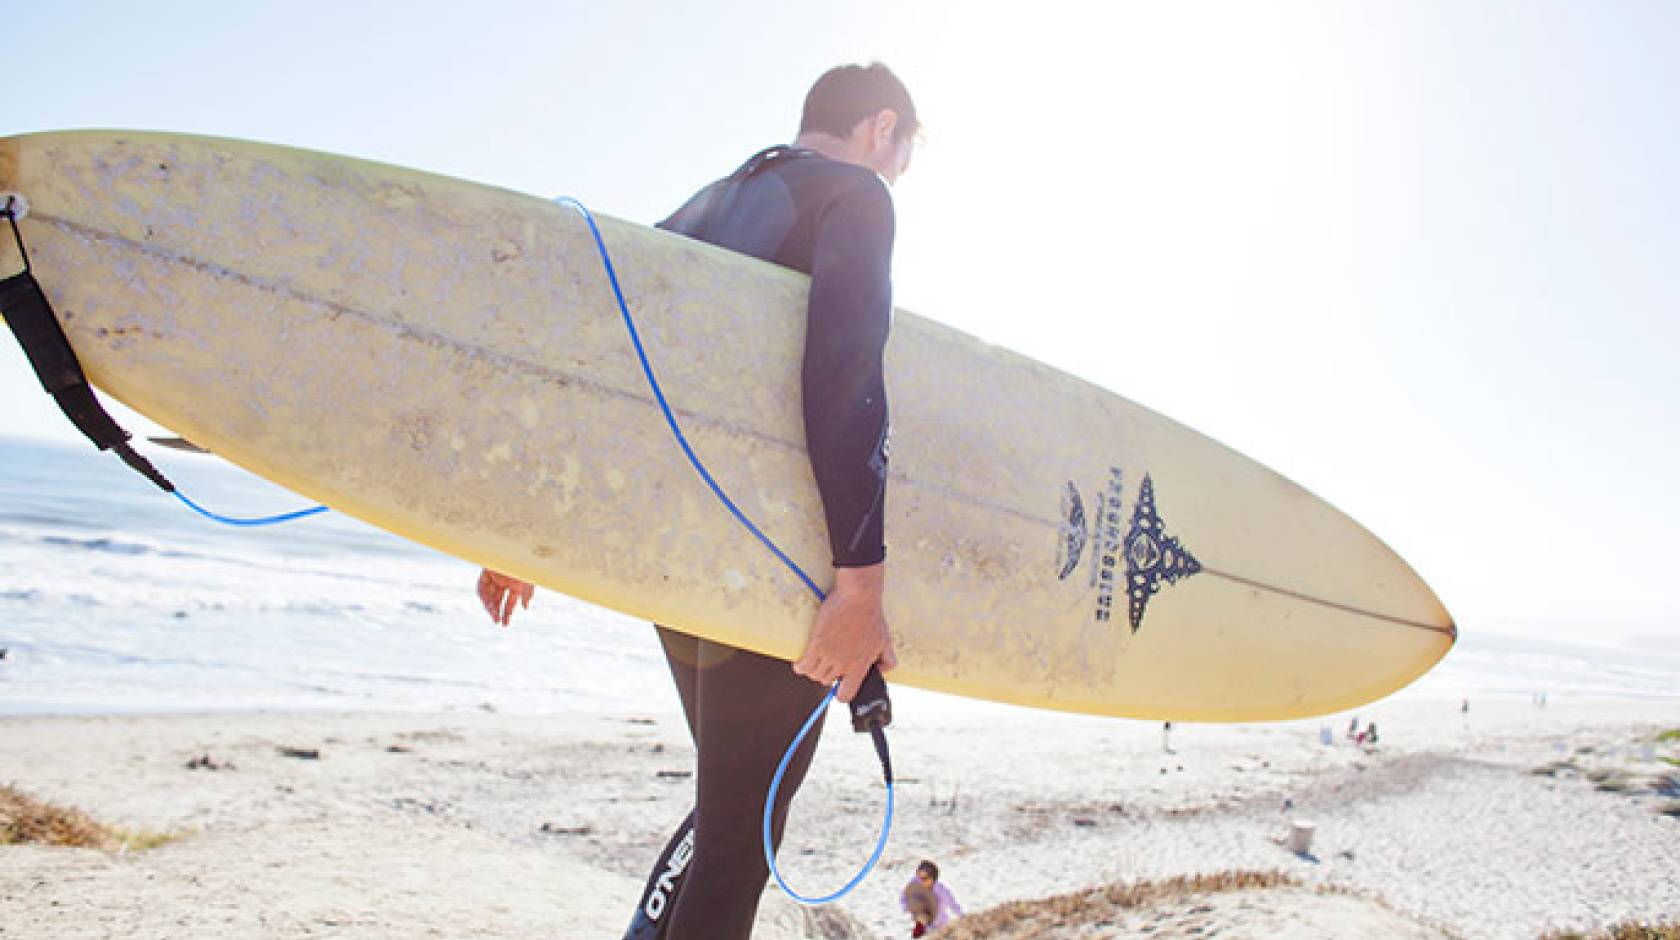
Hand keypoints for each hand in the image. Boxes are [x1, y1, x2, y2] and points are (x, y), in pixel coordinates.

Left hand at [478, 568, 532, 625]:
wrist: (516, 549)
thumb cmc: (526, 564)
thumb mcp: (529, 581)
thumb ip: (527, 594)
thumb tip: (525, 607)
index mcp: (515, 584)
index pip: (509, 601)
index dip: (507, 613)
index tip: (505, 624)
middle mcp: (504, 581)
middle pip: (497, 600)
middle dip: (496, 611)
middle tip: (496, 621)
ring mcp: (494, 576)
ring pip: (488, 595)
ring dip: (490, 605)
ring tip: (493, 613)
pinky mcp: (486, 571)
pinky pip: (481, 587)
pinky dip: (484, 595)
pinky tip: (488, 603)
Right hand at [793, 563, 896, 702]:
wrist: (858, 596)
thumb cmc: (872, 615)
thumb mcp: (885, 640)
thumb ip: (888, 659)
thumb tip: (882, 670)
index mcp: (860, 666)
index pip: (847, 694)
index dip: (841, 693)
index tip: (839, 685)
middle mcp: (844, 664)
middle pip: (826, 682)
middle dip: (826, 674)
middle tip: (827, 663)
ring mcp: (829, 655)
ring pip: (814, 675)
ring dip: (812, 670)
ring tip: (814, 660)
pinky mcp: (816, 644)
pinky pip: (803, 666)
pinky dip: (800, 666)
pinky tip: (801, 662)